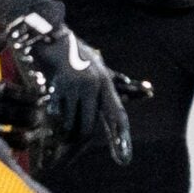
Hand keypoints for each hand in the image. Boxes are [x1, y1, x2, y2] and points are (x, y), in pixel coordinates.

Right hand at [0, 7, 133, 166]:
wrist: (46, 33)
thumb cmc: (76, 51)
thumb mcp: (100, 66)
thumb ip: (121, 82)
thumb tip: (149, 90)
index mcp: (104, 82)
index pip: (117, 115)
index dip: (120, 137)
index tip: (124, 159)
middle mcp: (92, 84)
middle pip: (87, 127)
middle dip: (75, 146)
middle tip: (66, 158)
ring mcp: (73, 85)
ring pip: (69, 124)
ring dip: (61, 137)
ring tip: (53, 145)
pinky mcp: (54, 86)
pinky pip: (54, 115)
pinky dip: (50, 124)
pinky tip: (45, 127)